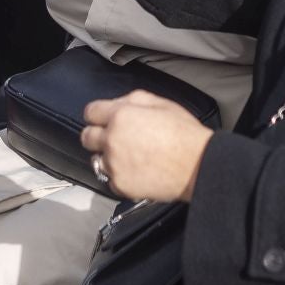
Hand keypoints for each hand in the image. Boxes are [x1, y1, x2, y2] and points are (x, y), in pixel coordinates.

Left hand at [79, 90, 214, 201]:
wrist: (197, 165)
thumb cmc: (184, 134)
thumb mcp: (161, 103)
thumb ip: (132, 99)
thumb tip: (117, 103)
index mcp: (121, 116)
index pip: (90, 112)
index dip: (97, 114)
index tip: (101, 118)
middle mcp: (112, 140)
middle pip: (87, 137)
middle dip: (97, 135)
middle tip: (113, 138)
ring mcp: (114, 164)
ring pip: (96, 159)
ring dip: (107, 157)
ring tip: (128, 156)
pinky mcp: (120, 185)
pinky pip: (110, 179)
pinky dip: (119, 175)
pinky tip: (136, 170)